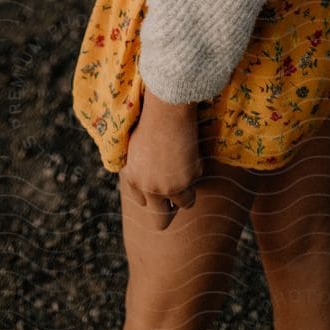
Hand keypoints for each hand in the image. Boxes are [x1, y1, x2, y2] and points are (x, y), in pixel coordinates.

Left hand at [121, 105, 203, 230]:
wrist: (167, 109)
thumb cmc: (152, 117)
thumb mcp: (137, 145)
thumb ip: (142, 165)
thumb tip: (151, 174)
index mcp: (132, 177)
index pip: (142, 201)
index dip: (153, 195)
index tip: (162, 186)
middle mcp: (147, 188)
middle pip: (160, 220)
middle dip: (170, 212)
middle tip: (178, 198)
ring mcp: (166, 188)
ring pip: (185, 204)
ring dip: (189, 191)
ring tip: (189, 168)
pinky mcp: (185, 182)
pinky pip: (197, 183)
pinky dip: (198, 170)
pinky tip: (191, 151)